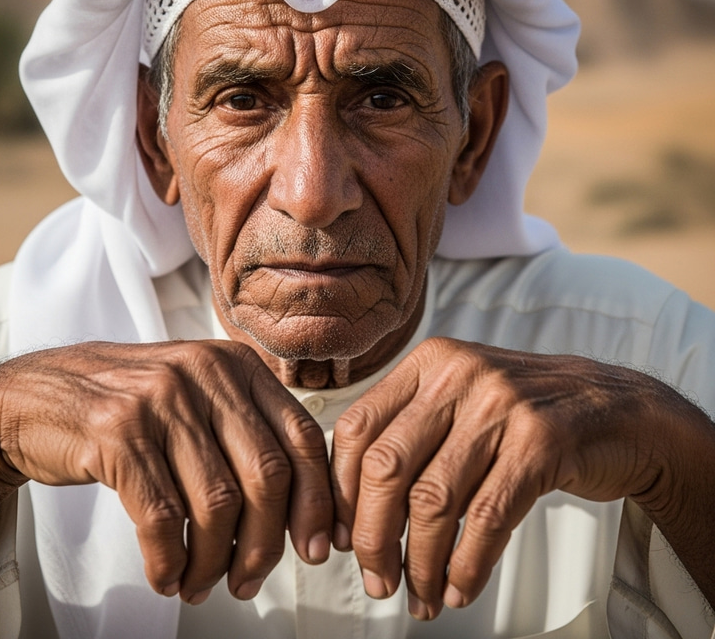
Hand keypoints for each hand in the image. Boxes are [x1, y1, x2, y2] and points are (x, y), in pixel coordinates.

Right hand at [0, 340, 332, 600]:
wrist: (36, 397)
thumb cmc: (130, 406)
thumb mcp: (199, 396)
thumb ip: (248, 433)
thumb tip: (300, 509)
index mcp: (236, 364)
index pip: (302, 436)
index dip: (317, 499)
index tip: (317, 546)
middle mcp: (204, 372)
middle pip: (266, 475)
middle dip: (266, 543)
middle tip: (251, 581)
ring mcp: (160, 400)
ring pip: (216, 503)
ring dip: (214, 561)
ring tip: (201, 584)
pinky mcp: (116, 433)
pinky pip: (162, 517)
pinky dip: (170, 560)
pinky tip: (167, 576)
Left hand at [330, 336, 701, 618]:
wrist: (614, 409)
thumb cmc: (524, 413)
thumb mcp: (459, 400)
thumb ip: (409, 434)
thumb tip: (352, 509)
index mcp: (429, 362)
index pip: (357, 427)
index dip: (342, 490)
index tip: (343, 536)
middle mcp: (459, 375)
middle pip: (386, 466)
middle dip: (373, 536)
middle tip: (376, 578)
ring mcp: (502, 405)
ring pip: (434, 499)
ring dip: (421, 562)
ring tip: (421, 595)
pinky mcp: (541, 442)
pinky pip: (487, 518)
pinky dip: (467, 564)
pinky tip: (460, 587)